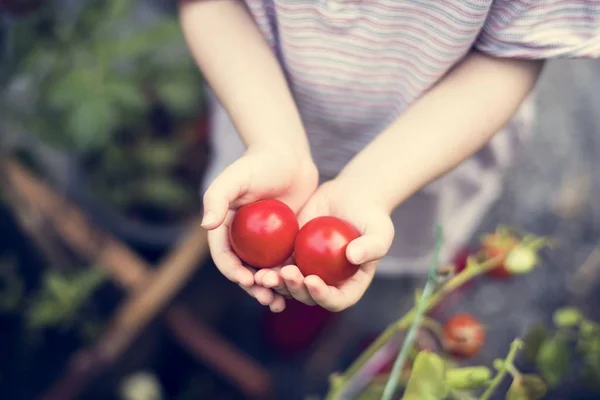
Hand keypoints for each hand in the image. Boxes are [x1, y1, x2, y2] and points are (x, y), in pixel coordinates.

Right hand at [201, 144, 317, 312]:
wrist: (289, 157)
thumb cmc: (259, 164)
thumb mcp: (236, 177)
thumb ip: (217, 197)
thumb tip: (206, 224)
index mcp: (225, 228)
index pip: (224, 256)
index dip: (233, 271)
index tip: (247, 279)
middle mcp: (243, 240)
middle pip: (244, 270)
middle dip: (252, 288)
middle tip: (266, 298)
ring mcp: (264, 243)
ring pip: (265, 273)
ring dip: (270, 290)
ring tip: (280, 303)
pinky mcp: (285, 242)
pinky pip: (286, 265)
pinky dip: (290, 279)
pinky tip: (300, 289)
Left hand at [255, 179, 394, 311]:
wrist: (352, 197)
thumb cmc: (371, 215)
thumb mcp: (380, 229)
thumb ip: (372, 246)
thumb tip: (354, 258)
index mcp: (348, 285)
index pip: (336, 300)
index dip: (323, 297)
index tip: (312, 280)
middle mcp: (326, 283)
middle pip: (308, 296)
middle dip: (295, 289)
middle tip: (286, 273)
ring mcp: (308, 270)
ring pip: (288, 285)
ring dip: (276, 284)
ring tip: (264, 275)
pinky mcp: (292, 255)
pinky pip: (277, 265)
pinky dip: (267, 267)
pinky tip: (255, 262)